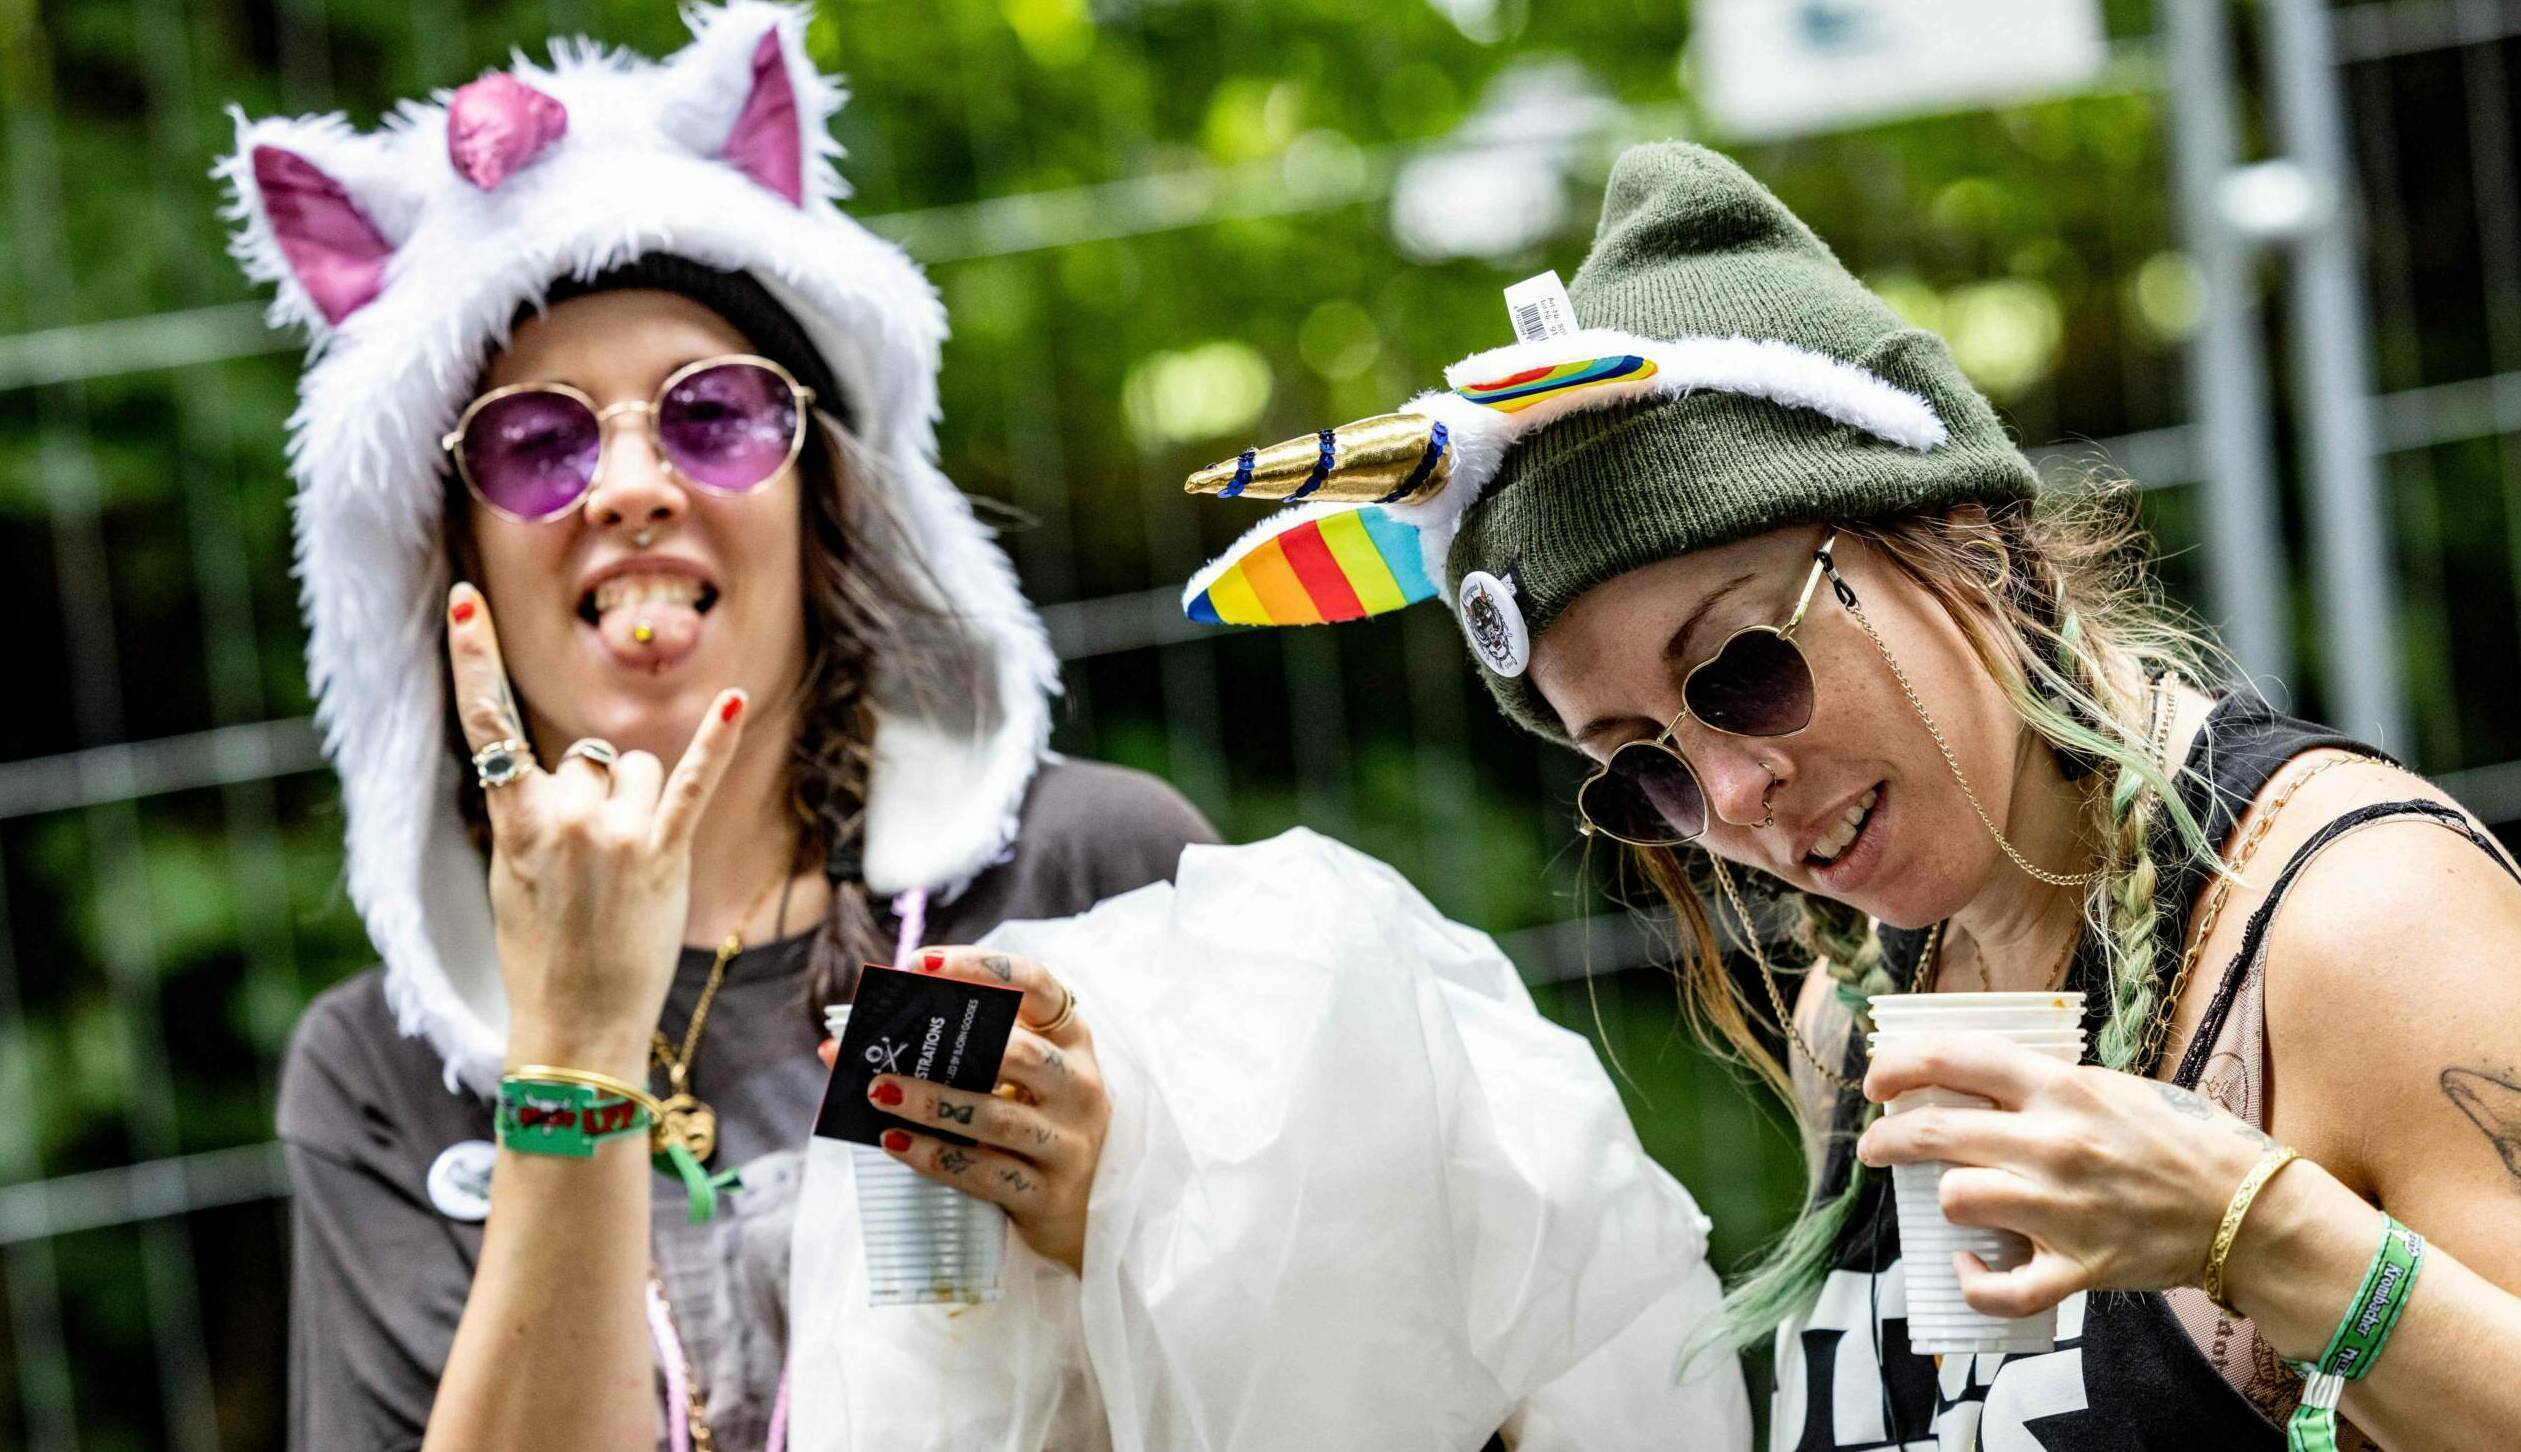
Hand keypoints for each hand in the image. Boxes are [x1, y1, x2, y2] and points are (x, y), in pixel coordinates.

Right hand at [446, 583, 746, 1078]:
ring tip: (625, 873)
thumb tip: (567, 769)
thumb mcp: (516, 872)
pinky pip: (691, 783)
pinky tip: (733, 701)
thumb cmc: (544, 950)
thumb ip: (532, 812)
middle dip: (598, 798)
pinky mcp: (660, 852)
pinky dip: (715, 741)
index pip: (484, 720)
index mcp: (510, 816)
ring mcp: (610, 832)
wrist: (574, 1023)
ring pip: (638, 770)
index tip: (464, 599)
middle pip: (591, 756)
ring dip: (641, 808)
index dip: (472, 655)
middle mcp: (557, 813)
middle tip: (592, 868)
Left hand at [816, 947, 1107, 1273]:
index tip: (921, 965)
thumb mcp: (1011, 1080)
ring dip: (931, 1102)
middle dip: (949, 1047)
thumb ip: (952, 1053)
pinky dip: (936, 1156)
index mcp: (1070, 1040)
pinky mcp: (1049, 1194)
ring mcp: (1069, 1143)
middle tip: (887, 1047)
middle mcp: (1080, 1085)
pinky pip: (987, 1173)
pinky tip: (895, 1143)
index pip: (1038, 985)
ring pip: (998, 1116)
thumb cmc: (1027, 1124)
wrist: (1076, 1209)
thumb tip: (841, 1047)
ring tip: (878, 1091)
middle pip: (1020, 1053)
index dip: (983, 968)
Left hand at [1855, 1032, 2275, 1317]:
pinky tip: (1968, 1264)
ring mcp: (2063, 1210)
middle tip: (1874, 1146)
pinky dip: (1974, 1281)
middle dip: (1886, 1139)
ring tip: (1952, 1200)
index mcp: (2060, 1088)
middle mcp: (2054, 1144)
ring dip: (1943, 1200)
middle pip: (1934, 1132)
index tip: (1875, 1080)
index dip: (1897, 1065)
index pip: (1952, 1058)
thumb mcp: (2108, 1087)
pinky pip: (2000, 1288)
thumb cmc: (2176, 1140)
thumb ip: (2040, 1085)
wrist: (2246, 1209)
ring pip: (1955, 1200)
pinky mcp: (2078, 1268)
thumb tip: (1966, 1082)